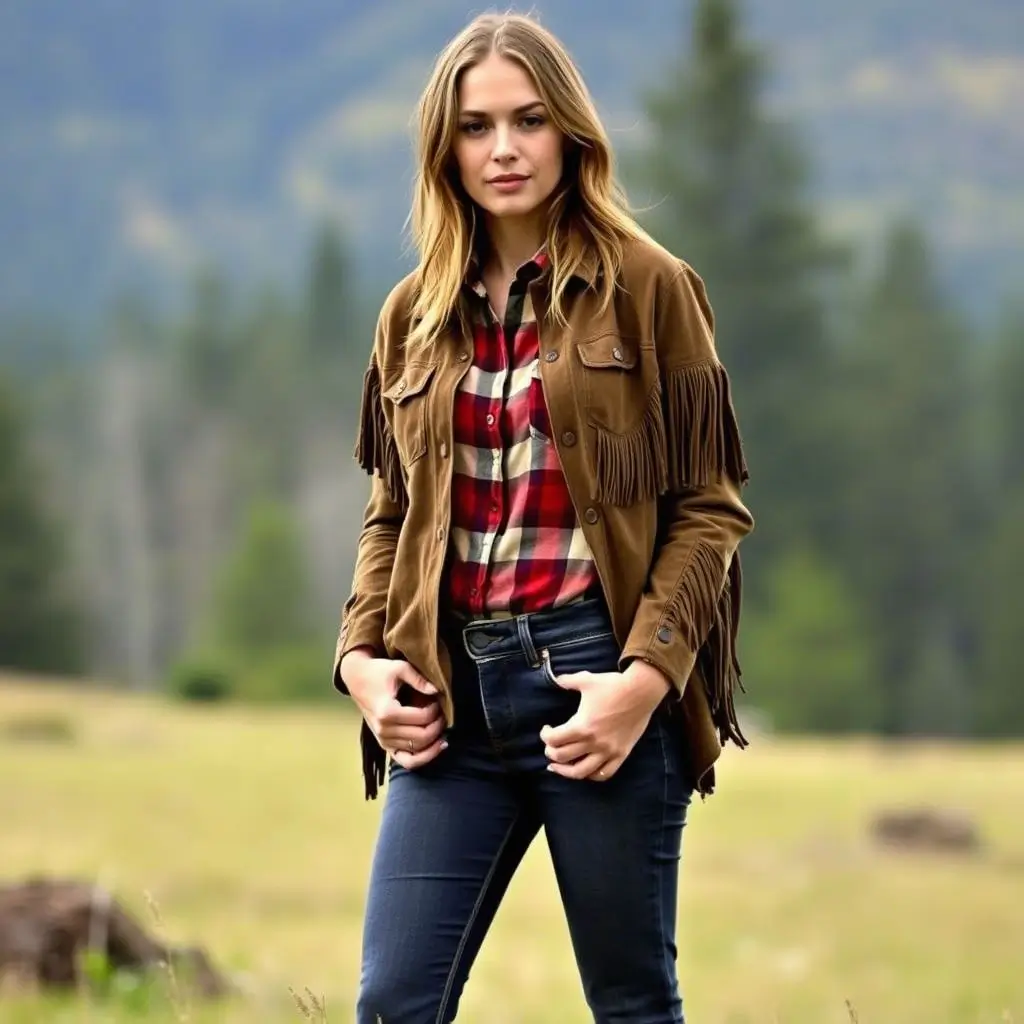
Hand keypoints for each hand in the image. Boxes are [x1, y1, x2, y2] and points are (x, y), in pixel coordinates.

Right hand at [340, 648, 447, 769]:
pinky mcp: (384, 745)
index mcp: (387, 712)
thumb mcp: (399, 668)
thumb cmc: (379, 672)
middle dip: (438, 726)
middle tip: (443, 715)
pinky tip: (437, 747)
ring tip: (442, 728)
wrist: (357, 679)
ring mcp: (383, 740)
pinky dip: (423, 758)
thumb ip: (419, 680)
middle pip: (421, 737)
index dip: (435, 711)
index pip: (422, 718)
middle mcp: (384, 730)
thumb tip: (437, 692)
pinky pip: (406, 761)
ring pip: (416, 750)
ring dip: (434, 741)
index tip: (438, 701)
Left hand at [540, 660, 670, 780]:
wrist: (641, 691)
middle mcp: (594, 742)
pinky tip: (584, 770)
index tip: (547, 729)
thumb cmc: (613, 685)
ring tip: (558, 766)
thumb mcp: (586, 680)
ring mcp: (608, 751)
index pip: (553, 740)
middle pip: (562, 757)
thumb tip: (555, 679)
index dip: (545, 736)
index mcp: (582, 726)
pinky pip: (604, 774)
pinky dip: (591, 775)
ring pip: (581, 772)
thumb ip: (567, 681)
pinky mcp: (621, 754)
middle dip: (551, 752)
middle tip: (550, 746)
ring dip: (565, 771)